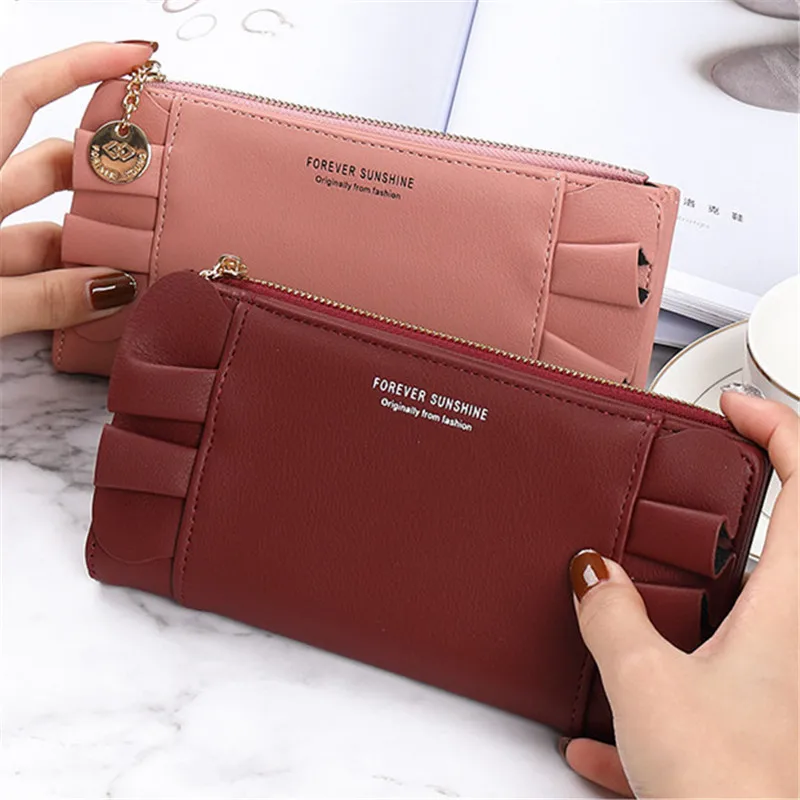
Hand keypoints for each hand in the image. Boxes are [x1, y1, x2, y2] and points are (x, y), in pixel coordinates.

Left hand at [0, 42, 156, 337]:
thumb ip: (43, 296)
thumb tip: (113, 289)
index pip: (19, 95)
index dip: (78, 67)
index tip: (134, 58)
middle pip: (50, 162)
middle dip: (108, 172)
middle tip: (162, 185)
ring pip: (50, 223)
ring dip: (97, 239)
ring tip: (146, 255)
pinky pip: (39, 270)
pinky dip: (74, 280)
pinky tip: (106, 295)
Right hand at [563, 391, 797, 797]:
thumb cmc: (735, 788)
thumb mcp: (646, 683)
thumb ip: (612, 615)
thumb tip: (592, 575)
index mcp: (788, 606)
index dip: (777, 428)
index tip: (733, 407)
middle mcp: (794, 638)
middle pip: (778, 544)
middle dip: (728, 511)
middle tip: (682, 493)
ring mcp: (779, 685)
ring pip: (737, 619)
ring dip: (684, 605)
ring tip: (626, 606)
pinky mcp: (757, 729)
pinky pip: (708, 691)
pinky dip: (660, 700)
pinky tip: (602, 742)